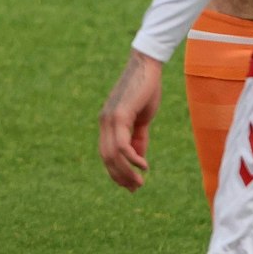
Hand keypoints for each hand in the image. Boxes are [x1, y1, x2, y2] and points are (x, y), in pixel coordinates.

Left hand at [99, 50, 163, 190]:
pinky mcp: (119, 115)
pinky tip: (142, 165)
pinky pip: (122, 144)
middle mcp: (105, 123)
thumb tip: (138, 159)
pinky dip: (131, 158)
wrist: (147, 65)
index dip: (117, 172)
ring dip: (125, 172)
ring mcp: (110, 119)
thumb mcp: (142, 118)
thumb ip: (138, 138)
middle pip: (107, 158)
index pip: (107, 155)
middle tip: (135, 188)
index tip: (130, 185)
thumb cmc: (146, 89)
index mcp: (108, 124)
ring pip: (112, 155)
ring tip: (139, 182)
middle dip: (120, 177)